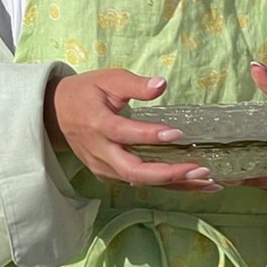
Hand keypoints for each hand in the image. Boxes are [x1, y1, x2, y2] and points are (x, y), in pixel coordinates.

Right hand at [45, 71, 217, 189]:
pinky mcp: (112, 176)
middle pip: (135, 172)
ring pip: (143, 183)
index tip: (177, 133)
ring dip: (177, 185)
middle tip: (202, 170)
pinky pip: (143, 184)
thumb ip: (134, 84)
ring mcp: (105, 168)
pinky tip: (197, 185)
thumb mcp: (107, 79)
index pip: (124, 134)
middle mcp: (101, 152)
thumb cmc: (86, 93)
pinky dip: (171, 186)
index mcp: (97, 124)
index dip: (150, 136)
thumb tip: (161, 84)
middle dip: (170, 174)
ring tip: (210, 183)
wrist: (56, 115)